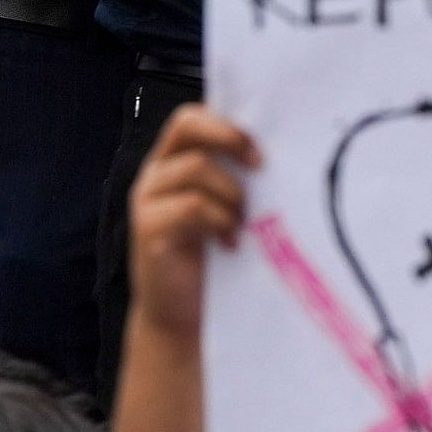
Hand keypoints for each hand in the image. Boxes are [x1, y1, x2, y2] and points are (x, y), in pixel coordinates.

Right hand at [128, 105, 260, 346]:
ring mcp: (147, 199)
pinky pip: (192, 206)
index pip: (192, 117)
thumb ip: (237, 176)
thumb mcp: (226, 206)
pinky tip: (231, 243)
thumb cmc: (213, 255)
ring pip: (195, 168)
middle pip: (186, 124)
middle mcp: (155, 172)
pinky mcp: (147, 229)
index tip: (264, 146)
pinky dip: (221, 221)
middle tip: (260, 165)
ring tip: (244, 222)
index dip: (228, 122)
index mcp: (174, 160)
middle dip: (229, 137)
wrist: (180, 314)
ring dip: (232, 193)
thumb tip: (284, 147)